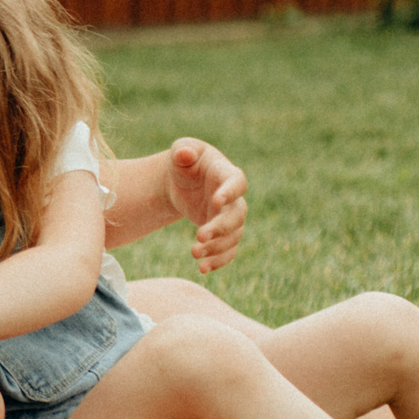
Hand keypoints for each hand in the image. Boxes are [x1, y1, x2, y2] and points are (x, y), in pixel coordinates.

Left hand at [164, 138, 247, 273]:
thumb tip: (183, 154)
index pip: (237, 182)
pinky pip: (229, 250)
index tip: (216, 202)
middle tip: (199, 236)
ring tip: (194, 253)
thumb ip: (183, 150)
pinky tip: (203, 268)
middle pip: (237, 215)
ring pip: (234, 236)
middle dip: (220, 228)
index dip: (231, 193)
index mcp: (226, 173)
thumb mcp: (181, 151)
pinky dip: (219, 260)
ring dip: (217, 248)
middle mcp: (233, 198)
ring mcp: (229, 216)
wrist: (182, 182)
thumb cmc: (184, 162)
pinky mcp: (223, 232)